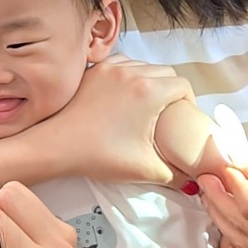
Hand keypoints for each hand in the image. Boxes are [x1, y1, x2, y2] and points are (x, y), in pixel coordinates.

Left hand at [53, 56, 197, 184]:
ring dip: (150, 79)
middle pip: (166, 72)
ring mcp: (110, 69)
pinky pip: (121, 64)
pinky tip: (125, 92)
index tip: (185, 114)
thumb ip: (175, 175)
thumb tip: (190, 183)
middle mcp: (131, 73)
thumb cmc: (97, 155)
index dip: (189, 100)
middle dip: (172, 89)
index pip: (183, 85)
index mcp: (149, 92)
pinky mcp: (93, 71)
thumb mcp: (144, 169)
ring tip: (147, 101)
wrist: (57, 146)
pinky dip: (128, 74)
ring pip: (143, 65)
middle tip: (169, 110)